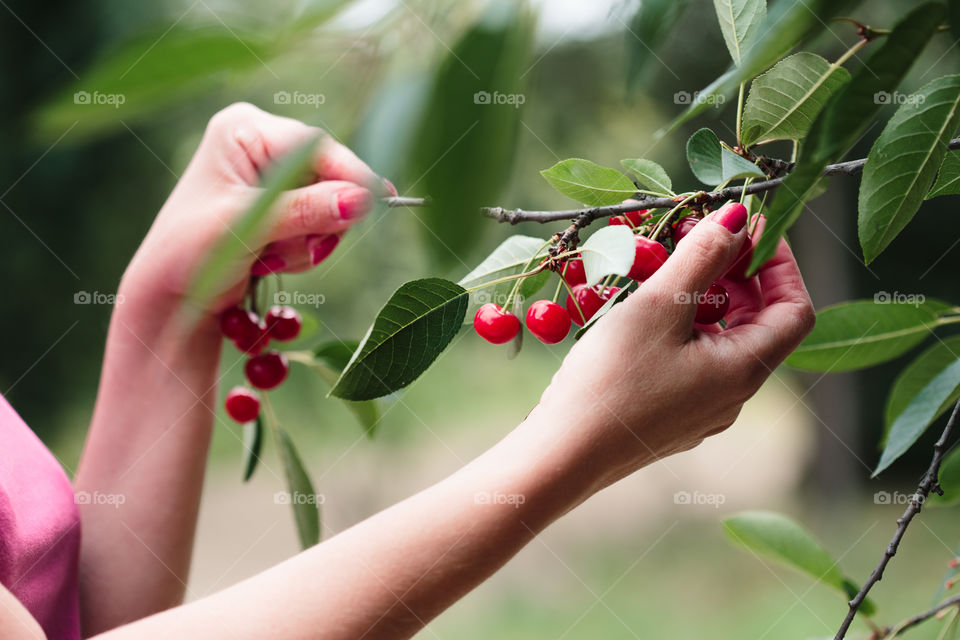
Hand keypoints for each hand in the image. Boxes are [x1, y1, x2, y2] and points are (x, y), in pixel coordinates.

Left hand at [121, 102, 393, 314]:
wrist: (168, 296)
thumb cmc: (190, 253)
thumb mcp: (247, 226)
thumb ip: (304, 211)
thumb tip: (360, 200)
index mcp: (243, 129)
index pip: (315, 146)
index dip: (350, 174)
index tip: (381, 199)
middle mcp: (260, 145)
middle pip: (329, 176)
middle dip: (316, 219)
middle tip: (283, 247)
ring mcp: (272, 177)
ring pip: (329, 207)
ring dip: (307, 241)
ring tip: (266, 256)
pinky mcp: (280, 208)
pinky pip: (319, 226)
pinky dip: (302, 250)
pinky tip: (268, 259)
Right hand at [529, 208, 814, 489]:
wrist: (561, 455)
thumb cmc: (612, 380)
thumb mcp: (659, 307)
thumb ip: (701, 256)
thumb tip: (738, 215)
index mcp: (743, 371)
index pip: (794, 309)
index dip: (779, 262)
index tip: (746, 227)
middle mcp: (732, 396)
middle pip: (755, 323)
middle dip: (733, 273)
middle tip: (695, 235)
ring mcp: (699, 410)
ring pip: (719, 341)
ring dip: (702, 297)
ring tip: (663, 267)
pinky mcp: (667, 416)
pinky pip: (690, 360)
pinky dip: (679, 326)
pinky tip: (642, 311)